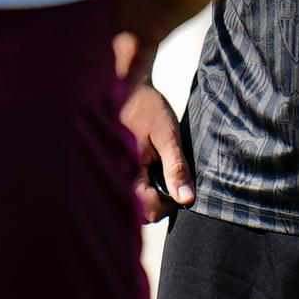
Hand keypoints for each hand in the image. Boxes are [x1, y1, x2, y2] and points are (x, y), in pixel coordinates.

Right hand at [121, 70, 193, 216]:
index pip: (151, 211)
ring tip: (159, 167)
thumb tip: (186, 199)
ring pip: (134, 202)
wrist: (125, 86)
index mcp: (128, 172)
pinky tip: (147, 164)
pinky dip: (141, 183)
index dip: (170, 204)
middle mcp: (116, 176)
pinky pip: (128, 188)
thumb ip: (176, 168)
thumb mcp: (168, 136)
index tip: (180, 186)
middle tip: (170, 176)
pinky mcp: (112, 167)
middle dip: (159, 200)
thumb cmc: (147, 108)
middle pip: (141, 211)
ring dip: (150, 192)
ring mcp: (112, 172)